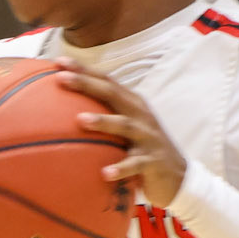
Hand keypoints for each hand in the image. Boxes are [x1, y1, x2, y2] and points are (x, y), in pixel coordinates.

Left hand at [56, 62, 186, 208]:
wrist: (179, 176)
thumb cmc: (142, 149)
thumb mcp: (126, 129)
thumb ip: (103, 118)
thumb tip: (63, 114)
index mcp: (132, 104)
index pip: (106, 81)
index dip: (84, 70)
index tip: (59, 61)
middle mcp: (140, 115)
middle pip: (112, 94)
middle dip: (87, 84)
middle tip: (61, 78)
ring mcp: (148, 137)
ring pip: (124, 125)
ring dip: (103, 121)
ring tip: (80, 119)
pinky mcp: (153, 160)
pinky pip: (135, 164)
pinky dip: (121, 168)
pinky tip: (105, 173)